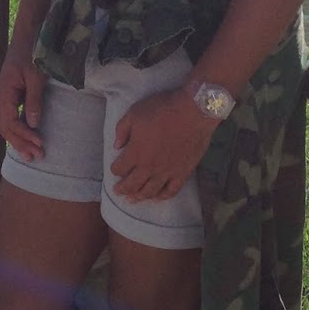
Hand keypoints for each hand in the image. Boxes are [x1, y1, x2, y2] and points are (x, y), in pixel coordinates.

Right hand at [0, 37, 45, 160]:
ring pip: (7, 124)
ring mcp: (6, 96)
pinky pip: (12, 117)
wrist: (27, 35)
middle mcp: (1, 97)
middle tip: (37, 157)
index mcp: (4, 93)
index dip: (24, 136)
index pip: (10, 123)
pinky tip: (28, 137)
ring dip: (19, 139)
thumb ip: (34, 99)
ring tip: (32, 153)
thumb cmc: (32, 52)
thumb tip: (33, 124)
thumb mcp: (36, 76)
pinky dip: (19, 130)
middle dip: (21, 143)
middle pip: (6, 128)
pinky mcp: (12, 94)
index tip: (39, 144)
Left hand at [111, 89, 215, 203]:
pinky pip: (171, 191)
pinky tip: (157, 198)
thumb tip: (116, 146)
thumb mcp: (134, 112)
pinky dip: (162, 197)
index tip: (115, 168)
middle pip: (132, 184)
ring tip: (132, 200)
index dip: (115, 169)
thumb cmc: (162, 109)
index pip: (120, 168)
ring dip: (139, 197)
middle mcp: (149, 167)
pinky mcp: (182, 173)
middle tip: (118, 191)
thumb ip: (122, 130)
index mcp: (135, 153)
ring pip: (150, 191)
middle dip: (122, 189)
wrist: (193, 111)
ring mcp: (167, 172)